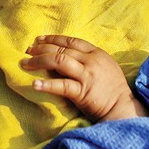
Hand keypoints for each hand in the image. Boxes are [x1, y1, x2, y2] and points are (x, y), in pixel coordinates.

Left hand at [21, 34, 148, 120]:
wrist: (123, 109)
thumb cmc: (113, 90)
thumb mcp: (104, 67)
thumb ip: (87, 60)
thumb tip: (63, 56)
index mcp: (96, 53)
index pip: (71, 41)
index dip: (53, 39)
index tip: (39, 39)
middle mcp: (91, 61)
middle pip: (61, 49)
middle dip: (41, 48)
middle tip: (27, 51)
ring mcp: (87, 75)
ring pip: (58, 61)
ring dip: (38, 61)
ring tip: (25, 64)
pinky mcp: (82, 92)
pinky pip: (61, 85)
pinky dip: (46, 84)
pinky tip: (35, 84)